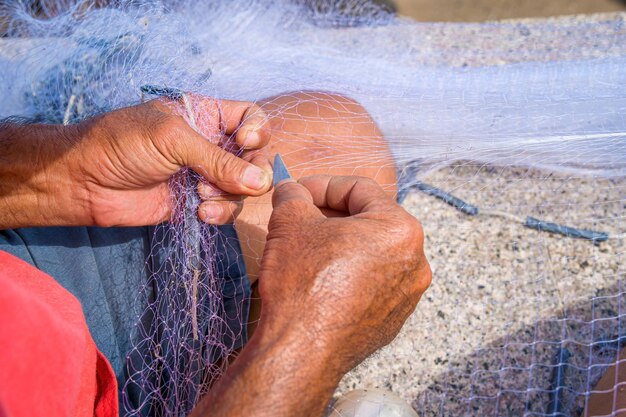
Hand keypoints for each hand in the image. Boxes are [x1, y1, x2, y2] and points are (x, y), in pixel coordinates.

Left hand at [69, 95, 271, 226]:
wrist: (84, 182)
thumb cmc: (123, 144)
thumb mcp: (173, 139)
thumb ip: (218, 160)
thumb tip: (260, 182)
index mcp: (206, 115)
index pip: (250, 117)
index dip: (258, 130)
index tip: (246, 143)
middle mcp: (210, 144)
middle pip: (254, 156)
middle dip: (250, 171)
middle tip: (240, 183)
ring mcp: (204, 175)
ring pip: (243, 187)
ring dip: (230, 195)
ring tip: (202, 196)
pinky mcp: (196, 203)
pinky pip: (225, 209)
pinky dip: (220, 213)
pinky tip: (202, 213)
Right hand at [194, 175, 429, 416]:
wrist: (300, 351)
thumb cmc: (302, 283)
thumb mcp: (290, 222)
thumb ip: (293, 194)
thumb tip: (291, 190)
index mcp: (401, 229)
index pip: (359, 188)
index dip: (321, 185)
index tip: (296, 192)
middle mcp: (415, 261)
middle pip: (369, 220)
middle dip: (331, 215)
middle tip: (299, 217)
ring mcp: (407, 295)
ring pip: (371, 253)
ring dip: (340, 243)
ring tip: (307, 247)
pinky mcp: (392, 321)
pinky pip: (371, 283)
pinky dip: (348, 273)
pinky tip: (318, 279)